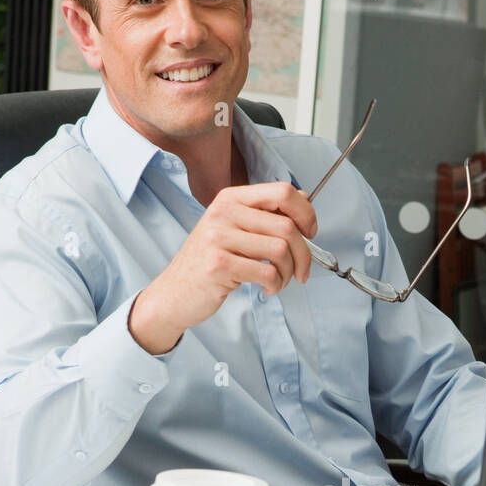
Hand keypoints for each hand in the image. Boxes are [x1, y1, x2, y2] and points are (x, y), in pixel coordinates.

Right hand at [128, 181, 317, 353]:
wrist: (175, 292)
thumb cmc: (209, 262)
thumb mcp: (234, 229)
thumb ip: (265, 214)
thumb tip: (304, 200)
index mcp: (231, 198)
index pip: (283, 192)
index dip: (306, 214)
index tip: (310, 233)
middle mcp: (223, 212)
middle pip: (286, 226)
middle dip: (303, 254)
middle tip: (300, 271)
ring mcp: (218, 238)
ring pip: (279, 251)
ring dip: (288, 273)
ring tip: (279, 281)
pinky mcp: (218, 265)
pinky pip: (267, 273)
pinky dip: (275, 286)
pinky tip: (266, 288)